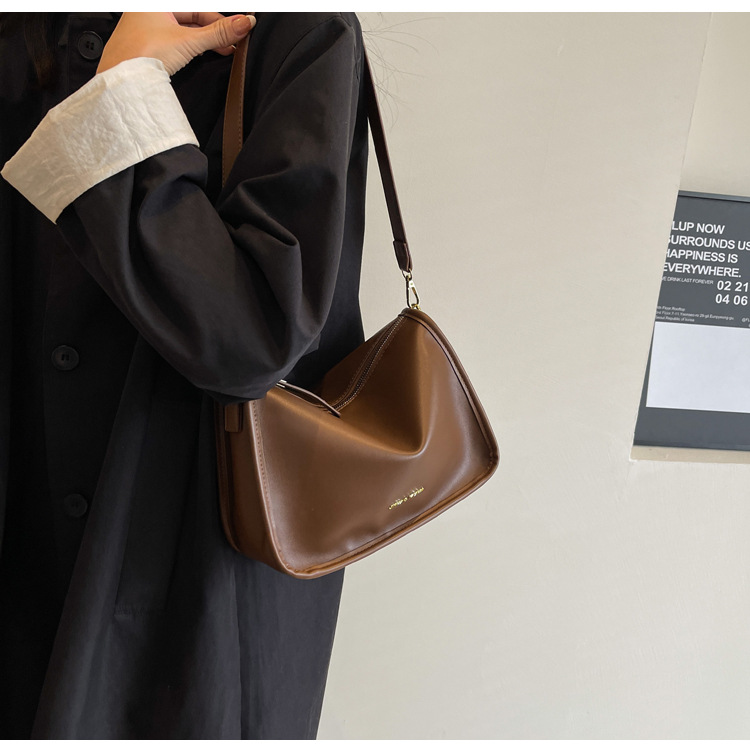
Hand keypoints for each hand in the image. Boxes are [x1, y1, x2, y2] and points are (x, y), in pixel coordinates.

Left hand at [97, 12, 255, 75]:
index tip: (239, 30)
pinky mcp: (144, 45)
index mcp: (156, 3)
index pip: (198, 8)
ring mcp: (145, 28)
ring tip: (219, 52)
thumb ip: (218, 33)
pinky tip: (197, 57)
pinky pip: (171, 42)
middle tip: (231, 46)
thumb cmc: (142, 55)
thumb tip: (245, 23)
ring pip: (181, 31)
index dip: (220, 20)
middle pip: (190, 19)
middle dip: (212, 33)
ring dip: (202, 42)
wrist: (121, 81)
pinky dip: (187, 48)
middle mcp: (148, 11)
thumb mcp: (188, 42)